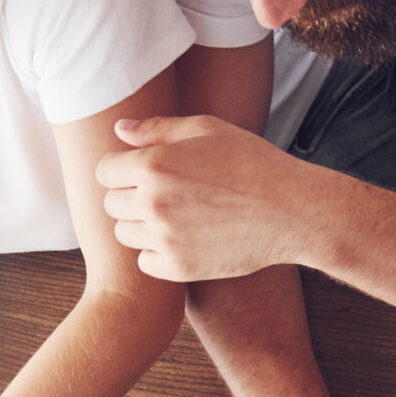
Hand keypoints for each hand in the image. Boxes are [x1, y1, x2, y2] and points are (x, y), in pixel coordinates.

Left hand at [99, 115, 319, 281]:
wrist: (291, 211)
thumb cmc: (252, 163)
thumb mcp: (207, 130)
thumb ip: (156, 129)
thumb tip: (119, 130)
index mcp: (153, 165)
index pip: (104, 170)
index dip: (121, 169)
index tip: (144, 171)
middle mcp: (152, 203)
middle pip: (111, 203)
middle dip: (130, 196)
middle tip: (167, 193)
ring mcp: (164, 238)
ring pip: (125, 234)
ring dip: (142, 225)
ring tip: (177, 215)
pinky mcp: (177, 267)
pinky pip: (145, 262)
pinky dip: (158, 253)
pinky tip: (184, 238)